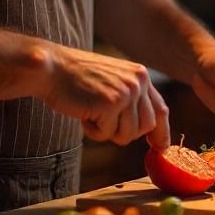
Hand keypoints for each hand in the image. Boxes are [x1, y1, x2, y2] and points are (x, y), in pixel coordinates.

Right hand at [37, 45, 170, 148]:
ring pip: (127, 135)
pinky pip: (106, 135)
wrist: (52, 68)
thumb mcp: (114, 81)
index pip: (160, 109)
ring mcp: (125, 93)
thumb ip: (133, 99)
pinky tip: (83, 114)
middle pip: (146, 127)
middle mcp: (138, 82)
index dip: (162, 132)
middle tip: (103, 121)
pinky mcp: (110, 104)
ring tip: (91, 113)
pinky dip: (92, 131)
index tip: (159, 146)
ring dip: (106, 131)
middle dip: (125, 132)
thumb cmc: (78, 78)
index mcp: (140, 75)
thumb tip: (150, 131)